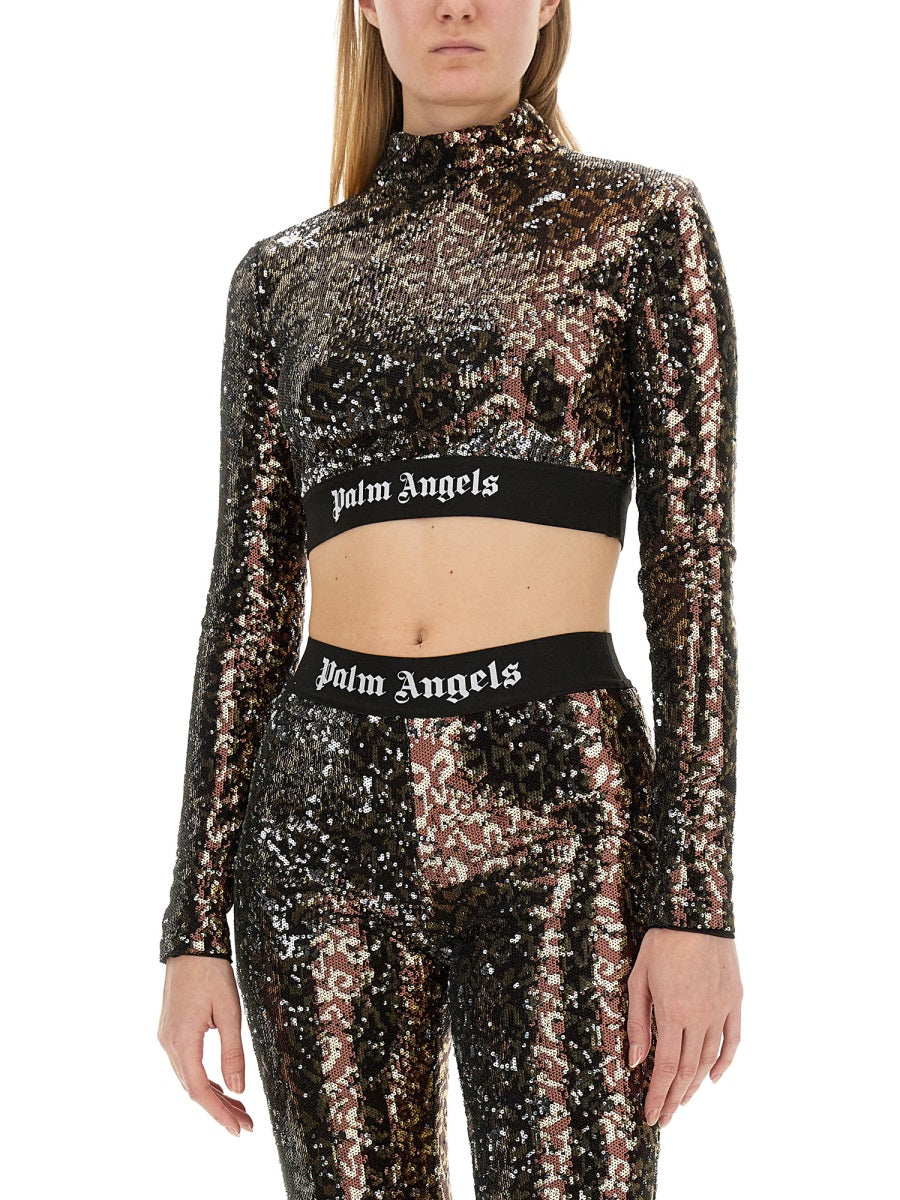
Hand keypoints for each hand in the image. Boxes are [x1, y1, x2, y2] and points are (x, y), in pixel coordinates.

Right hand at [158, 955, 253, 1136]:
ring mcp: (167, 1038)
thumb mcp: (229, 1012)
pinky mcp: (170, 1030)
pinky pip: (186, 1064)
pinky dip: (204, 1078)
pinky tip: (220, 1084)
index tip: (238, 1130)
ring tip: (238, 1108)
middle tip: (245, 1124)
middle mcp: (169, 1044)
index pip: (200, 1091)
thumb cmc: (211, 973)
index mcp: (182, 1042)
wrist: (191, 944)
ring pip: (189, 1078)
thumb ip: (233, 1053)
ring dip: (213, 1095)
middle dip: (219, 1108)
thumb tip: (238, 1090)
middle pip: (193, 1089)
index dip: (219, 1113)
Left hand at [626, 928, 741, 1127]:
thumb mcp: (639, 979)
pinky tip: (712, 1078)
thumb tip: (637, 1061)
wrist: (695, 913)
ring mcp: (721, 1009)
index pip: (667, 1067)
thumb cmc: (661, 943)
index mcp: (674, 1012)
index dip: (659, 1095)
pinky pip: (732, 1040)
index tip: (651, 1116)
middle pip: (688, 1070)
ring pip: (709, 1059)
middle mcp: (701, 1016)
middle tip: (664, 1117)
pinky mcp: (735, 1000)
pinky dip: (724, 1062)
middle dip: (674, 1098)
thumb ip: (639, 1021)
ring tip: (682, 1101)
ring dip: (695, 1084)